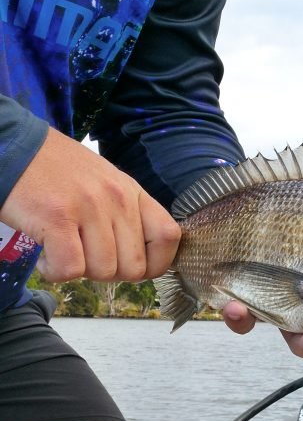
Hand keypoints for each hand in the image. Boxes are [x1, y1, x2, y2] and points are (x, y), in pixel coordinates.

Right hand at [0, 127, 180, 281]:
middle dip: (110, 273)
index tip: (135, 268)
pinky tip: (47, 257)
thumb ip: (129, 217)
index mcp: (133, 192)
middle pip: (134, 267)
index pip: (169, 237)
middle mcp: (117, 198)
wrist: (14, 147)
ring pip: (103, 271)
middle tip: (87, 256)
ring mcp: (89, 206)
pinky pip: (70, 269)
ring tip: (64, 250)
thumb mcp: (107, 184)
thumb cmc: (60, 172)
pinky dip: (56, 272)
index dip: (156, 264)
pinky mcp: (57, 217)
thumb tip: (143, 262)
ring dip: (81, 272)